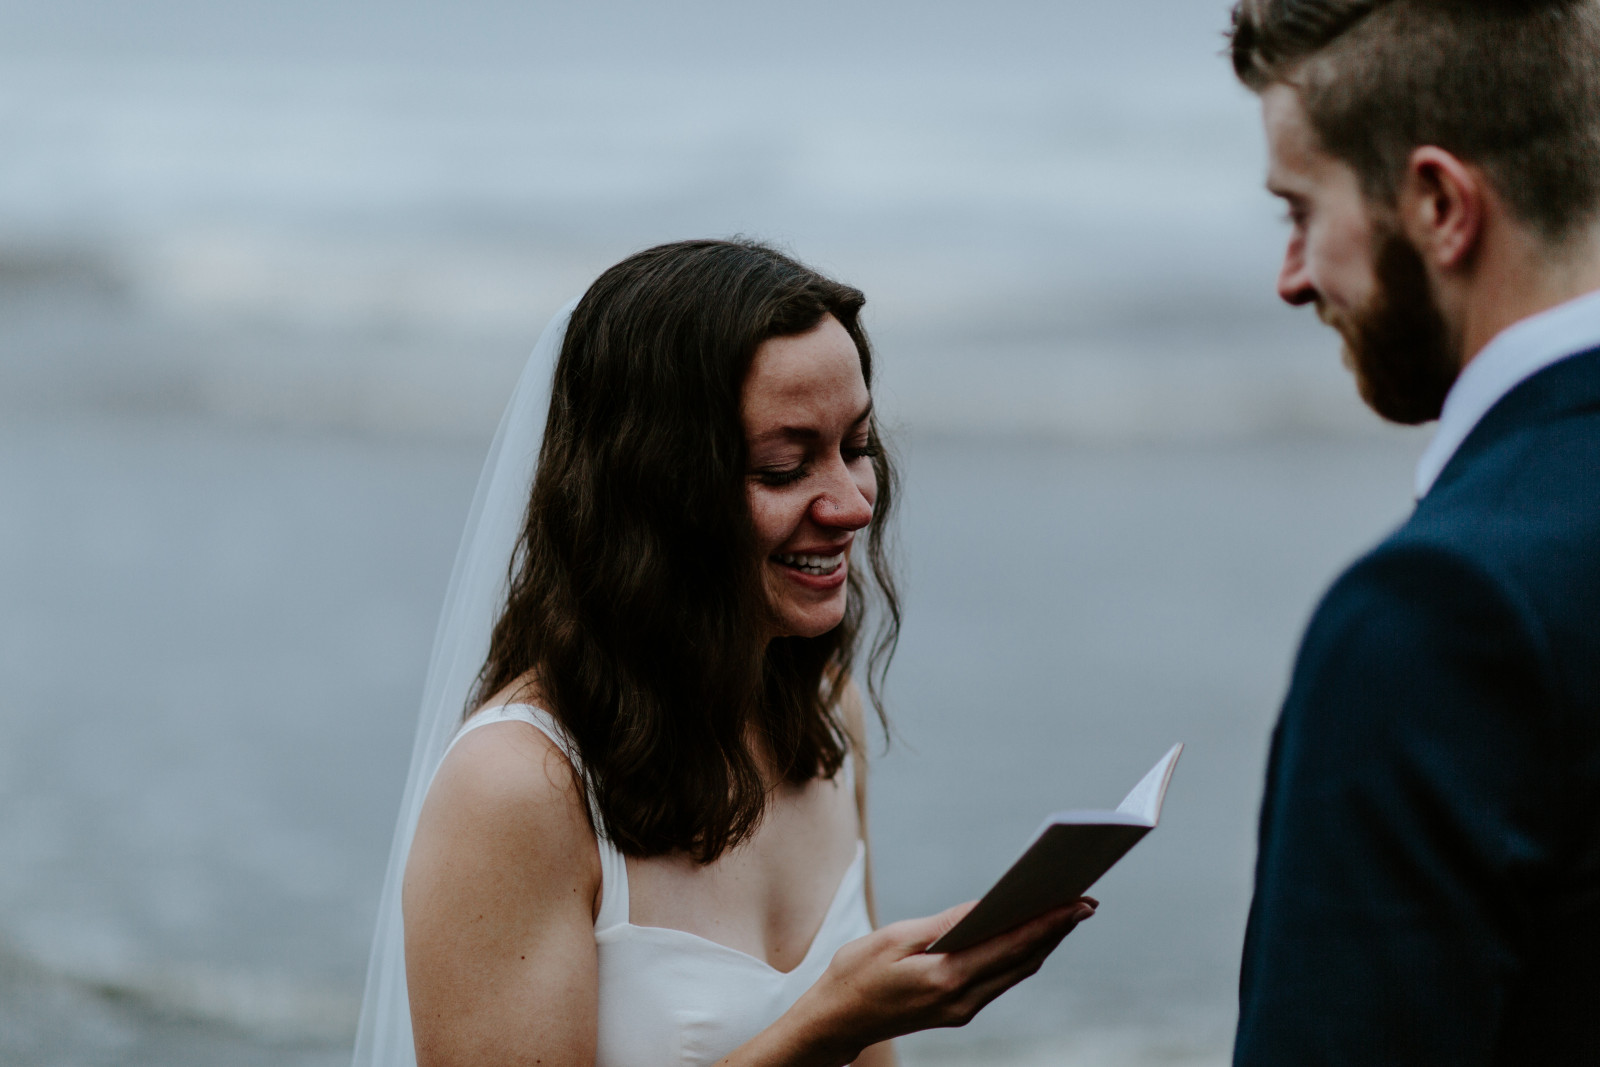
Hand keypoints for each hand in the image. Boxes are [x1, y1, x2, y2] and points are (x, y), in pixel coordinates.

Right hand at [795, 897, 1096, 1062]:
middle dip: (1055, 930)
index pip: (1011, 947)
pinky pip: (999, 980)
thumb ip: (945, 925)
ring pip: (1015, 973)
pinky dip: (1019, 955)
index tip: (1077, 902)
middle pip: (1022, 962)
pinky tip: (1028, 934)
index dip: (1048, 923)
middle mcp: (962, 1001)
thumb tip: (986, 907)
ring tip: (1065, 912)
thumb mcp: (896, 938)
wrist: (835, 1022)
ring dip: (1042, 943)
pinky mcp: (957, 1010)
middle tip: (1085, 899)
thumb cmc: (856, 973)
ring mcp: (962, 1010)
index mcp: (946, 979)